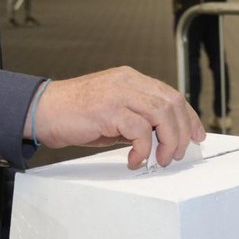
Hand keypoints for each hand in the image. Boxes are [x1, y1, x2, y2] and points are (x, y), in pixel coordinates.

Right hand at [27, 66, 204, 169]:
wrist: (42, 111)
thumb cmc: (74, 114)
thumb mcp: (112, 112)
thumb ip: (137, 118)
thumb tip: (163, 138)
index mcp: (130, 78)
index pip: (171, 94)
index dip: (189, 117)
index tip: (196, 136)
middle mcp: (127, 80)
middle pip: (172, 102)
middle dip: (182, 132)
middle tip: (176, 154)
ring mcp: (118, 92)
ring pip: (161, 114)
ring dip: (167, 141)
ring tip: (159, 159)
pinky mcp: (108, 109)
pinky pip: (139, 130)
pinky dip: (142, 149)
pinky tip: (134, 160)